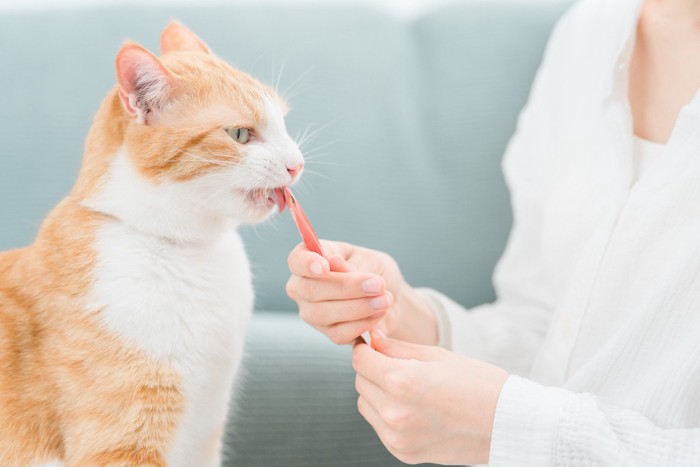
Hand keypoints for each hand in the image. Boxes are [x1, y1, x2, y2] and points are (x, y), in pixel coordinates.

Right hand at [286, 240, 436, 344]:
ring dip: (357, 306)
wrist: (390, 296)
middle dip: (346, 287)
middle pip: (310, 289)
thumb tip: (335, 263)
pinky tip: (379, 313)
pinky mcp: (328, 332)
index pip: (296, 260)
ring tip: (385, 299)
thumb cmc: (375, 271)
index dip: (306, 264)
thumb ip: (352, 262)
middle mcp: (303, 287)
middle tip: (377, 284)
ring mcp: (312, 312)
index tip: (324, 266)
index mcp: (309, 260)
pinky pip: (339, 332)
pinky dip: (362, 323)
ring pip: (322, 313)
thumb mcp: (369, 259)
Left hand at [352, 331, 508, 464]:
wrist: (507, 423)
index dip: (364, 348)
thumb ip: (396, 347)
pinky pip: (379, 426)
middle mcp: (394, 412)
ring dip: (376, 392)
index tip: (370, 343)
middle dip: (372, 368)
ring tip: (406, 386)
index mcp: (402, 381)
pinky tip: (412, 406)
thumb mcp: (436, 355)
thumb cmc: (477, 382)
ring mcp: (397, 436)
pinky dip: (386, 413)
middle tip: (394, 362)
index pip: (360, 360)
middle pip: (360, 381)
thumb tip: (371, 339)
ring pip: (365, 404)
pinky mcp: (402, 452)